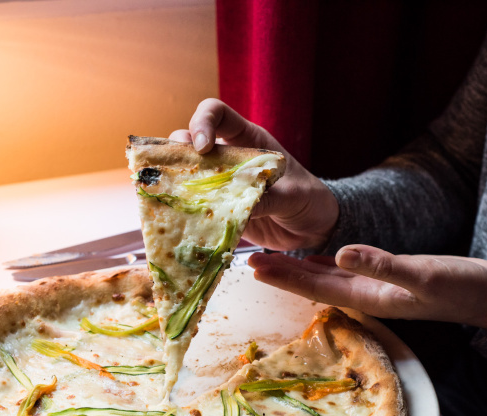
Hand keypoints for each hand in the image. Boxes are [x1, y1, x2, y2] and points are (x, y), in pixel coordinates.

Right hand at [169, 98, 338, 250]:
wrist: (314, 229)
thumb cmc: (310, 199)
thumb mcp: (294, 195)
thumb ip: (270, 197)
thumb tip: (243, 204)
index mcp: (249, 141)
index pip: (218, 114)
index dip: (204, 122)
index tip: (203, 146)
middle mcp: (229, 158)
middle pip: (189, 141)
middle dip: (177, 151)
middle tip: (175, 171)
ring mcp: (221, 184)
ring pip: (186, 174)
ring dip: (175, 182)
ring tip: (172, 195)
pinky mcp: (220, 209)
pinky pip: (195, 206)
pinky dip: (185, 211)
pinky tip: (181, 219)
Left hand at [248, 245, 486, 329]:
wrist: (486, 296)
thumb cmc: (459, 287)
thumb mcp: (422, 274)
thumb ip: (383, 265)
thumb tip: (341, 254)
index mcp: (367, 296)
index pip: (314, 287)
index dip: (283, 277)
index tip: (253, 266)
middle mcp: (363, 294)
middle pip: (310, 284)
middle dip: (279, 273)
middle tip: (244, 258)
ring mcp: (372, 288)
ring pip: (322, 277)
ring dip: (294, 268)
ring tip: (267, 256)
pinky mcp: (382, 278)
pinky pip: (341, 272)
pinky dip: (320, 264)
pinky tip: (310, 257)